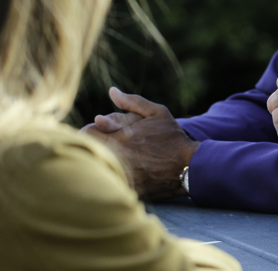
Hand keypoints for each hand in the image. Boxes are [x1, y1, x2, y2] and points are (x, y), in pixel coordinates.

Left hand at [80, 87, 198, 198]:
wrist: (188, 166)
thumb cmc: (173, 138)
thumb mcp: (158, 113)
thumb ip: (133, 101)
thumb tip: (112, 91)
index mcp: (122, 134)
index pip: (88, 132)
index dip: (93, 131)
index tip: (102, 132)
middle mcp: (119, 153)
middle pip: (88, 150)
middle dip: (93, 146)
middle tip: (106, 146)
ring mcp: (122, 172)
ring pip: (95, 167)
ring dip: (98, 162)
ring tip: (110, 160)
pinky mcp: (126, 187)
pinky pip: (107, 184)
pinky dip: (108, 178)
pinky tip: (118, 176)